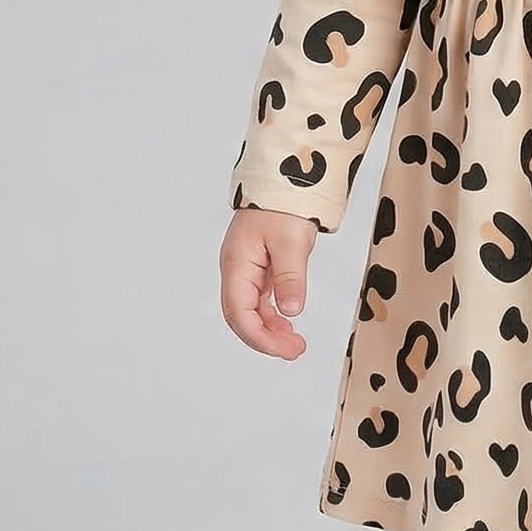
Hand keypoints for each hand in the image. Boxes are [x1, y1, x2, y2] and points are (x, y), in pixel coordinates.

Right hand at [220, 206, 319, 358]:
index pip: (239, 314)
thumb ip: (290, 278)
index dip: (260, 337)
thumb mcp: (291, 242)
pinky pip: (260, 298)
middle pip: (241, 316)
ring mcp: (247, 269)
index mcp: (237, 265)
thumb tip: (290, 311)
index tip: (285, 350)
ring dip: (270, 329)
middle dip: (265, 339)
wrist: (285, 179)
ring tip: (294, 342)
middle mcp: (237, 270)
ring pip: (251, 309)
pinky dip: (273, 314)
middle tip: (295, 351)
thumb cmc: (282, 205)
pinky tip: (287, 322)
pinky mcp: (260, 266)